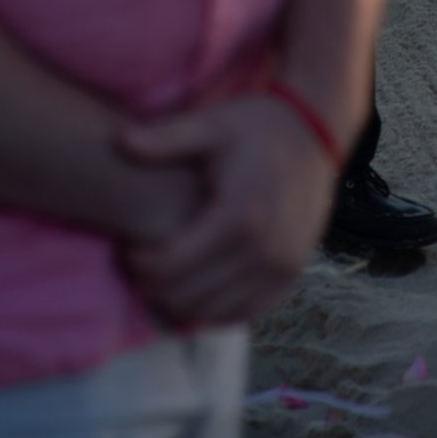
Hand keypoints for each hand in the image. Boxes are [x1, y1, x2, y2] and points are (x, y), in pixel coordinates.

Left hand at [116, 93, 336, 326]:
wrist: (317, 132)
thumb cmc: (259, 126)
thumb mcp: (214, 124)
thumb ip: (167, 138)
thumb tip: (119, 142)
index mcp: (240, 216)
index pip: (169, 268)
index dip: (137, 263)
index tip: (127, 246)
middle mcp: (264, 250)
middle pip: (185, 296)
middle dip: (153, 284)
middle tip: (142, 261)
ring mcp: (281, 267)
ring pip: (211, 313)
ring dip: (180, 300)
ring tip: (168, 271)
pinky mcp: (291, 275)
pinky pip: (241, 313)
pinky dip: (214, 308)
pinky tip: (199, 283)